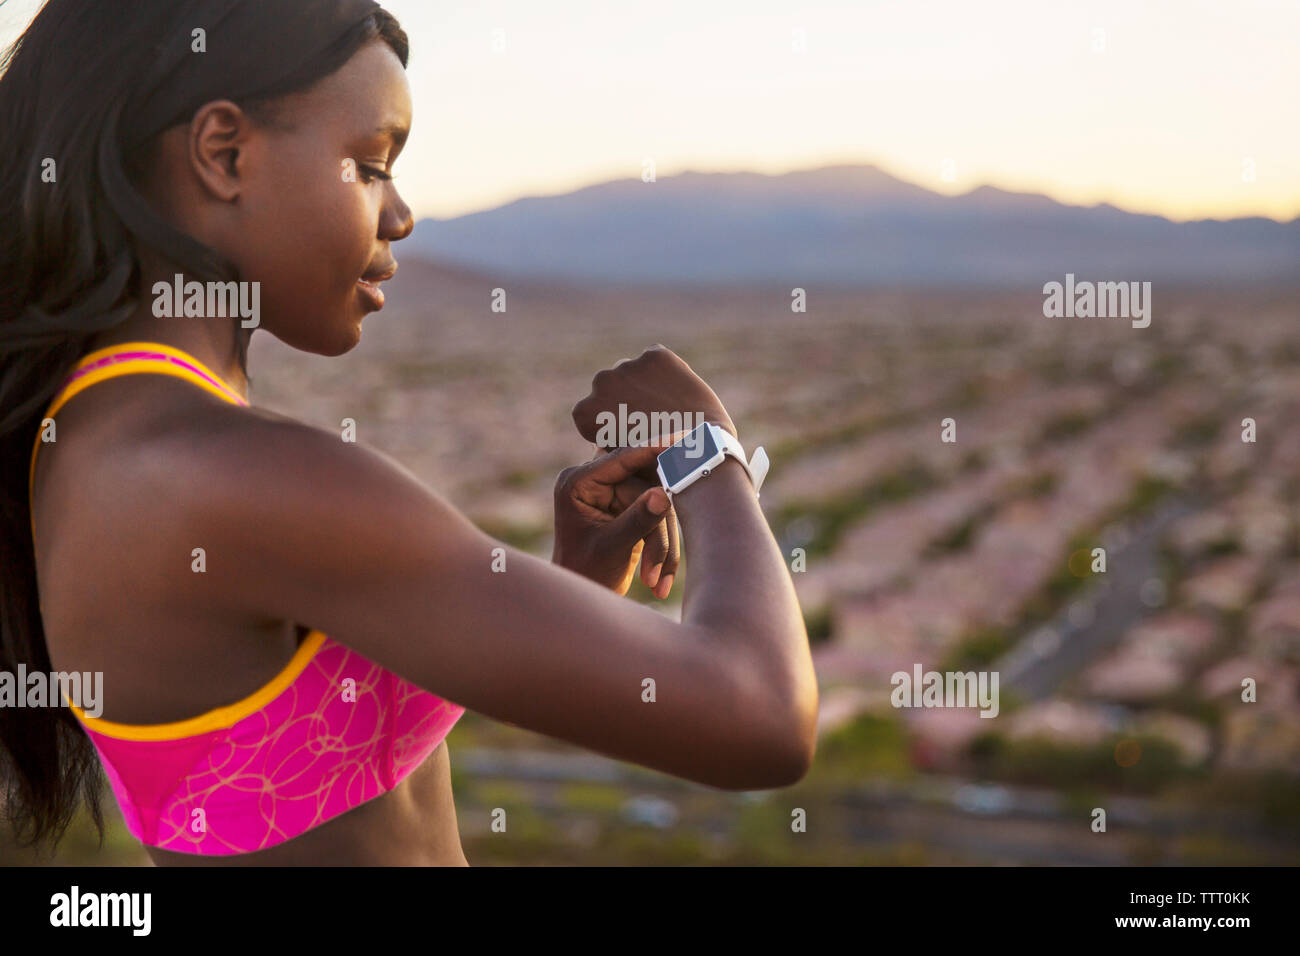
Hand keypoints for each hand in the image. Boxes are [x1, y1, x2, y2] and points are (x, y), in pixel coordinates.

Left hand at [552, 437, 684, 597]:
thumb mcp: (612, 546)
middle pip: (645, 484)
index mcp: (579, 482)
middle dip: (658, 522)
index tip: (681, 440)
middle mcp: (596, 482)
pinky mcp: (631, 508)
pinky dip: (662, 546)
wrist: (583, 600)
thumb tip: (665, 495)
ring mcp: (615, 494)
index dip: (653, 449)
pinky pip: (658, 515)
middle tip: (664, 552)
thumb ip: (638, 519)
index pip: (621, 458)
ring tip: (655, 581)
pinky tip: (657, 578)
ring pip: (656, 502)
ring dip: (661, 542)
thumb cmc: (586, 572)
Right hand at [571, 345, 736, 448]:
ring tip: (667, 407)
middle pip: (612, 386)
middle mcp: (600, 383)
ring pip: (634, 372)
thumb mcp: (621, 460)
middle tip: (652, 419)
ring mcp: (628, 365)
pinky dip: (666, 372)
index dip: (612, 422)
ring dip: (644, 384)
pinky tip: (678, 393)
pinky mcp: (655, 356)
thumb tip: (605, 432)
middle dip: (626, 397)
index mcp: (585, 411)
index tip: (631, 434)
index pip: (594, 411)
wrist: (699, 451)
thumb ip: (606, 439)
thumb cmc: (659, 465)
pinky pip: (657, 361)